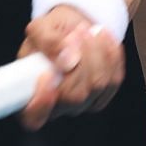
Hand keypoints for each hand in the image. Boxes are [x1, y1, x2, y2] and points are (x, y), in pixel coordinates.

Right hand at [16, 4, 125, 129]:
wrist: (73, 27)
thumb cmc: (51, 32)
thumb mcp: (39, 28)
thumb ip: (47, 42)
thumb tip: (66, 61)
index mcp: (31, 95)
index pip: (34, 118)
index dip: (41, 104)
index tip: (46, 76)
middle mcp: (58, 105)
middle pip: (74, 97)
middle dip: (79, 60)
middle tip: (75, 34)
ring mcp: (83, 103)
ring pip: (98, 85)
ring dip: (95, 52)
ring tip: (86, 30)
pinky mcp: (105, 94)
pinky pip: (114, 78)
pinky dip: (111, 54)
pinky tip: (101, 37)